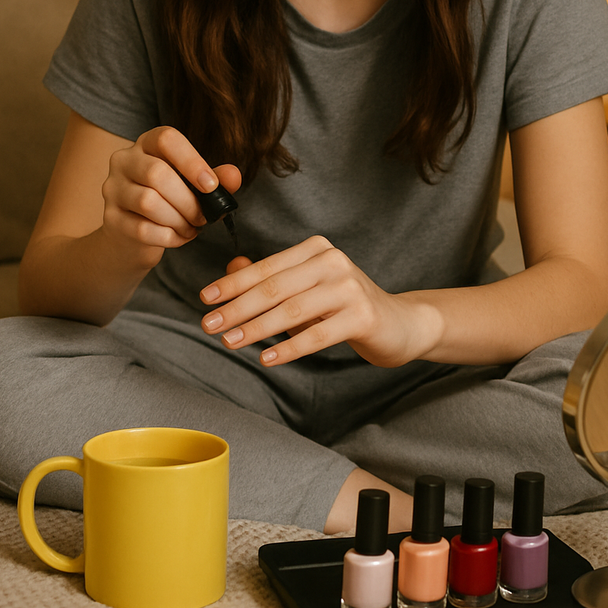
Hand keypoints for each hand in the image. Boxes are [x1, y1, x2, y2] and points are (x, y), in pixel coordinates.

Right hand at [101, 126, 240, 267]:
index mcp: (147, 144)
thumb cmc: (171, 202)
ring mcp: (113, 189)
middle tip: (203, 216)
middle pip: (157, 173)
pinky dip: (168, 237)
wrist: (135, 236)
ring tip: (191, 227)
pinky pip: (142, 229)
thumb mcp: (195, 186)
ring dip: (179, 220)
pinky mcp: (110, 218)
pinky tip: (178, 237)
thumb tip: (234, 176)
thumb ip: (216, 179)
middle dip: (189, 201)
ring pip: (148, 202)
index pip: (166, 139)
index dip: (192, 161)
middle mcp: (124, 161)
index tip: (211, 186)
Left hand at [199, 236, 440, 367]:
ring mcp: (349, 287)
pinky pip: (316, 334)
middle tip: (210, 325)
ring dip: (257, 328)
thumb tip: (231, 268)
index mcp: (316, 250)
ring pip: (291, 310)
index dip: (233, 284)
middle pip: (274, 288)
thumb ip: (272, 278)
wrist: (400, 323)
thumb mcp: (307, 288)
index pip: (266, 267)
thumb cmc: (347, 306)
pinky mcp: (360, 316)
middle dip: (237, 308)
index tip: (206, 298)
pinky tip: (268, 358)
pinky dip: (289, 347)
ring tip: (231, 342)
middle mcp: (332, 262)